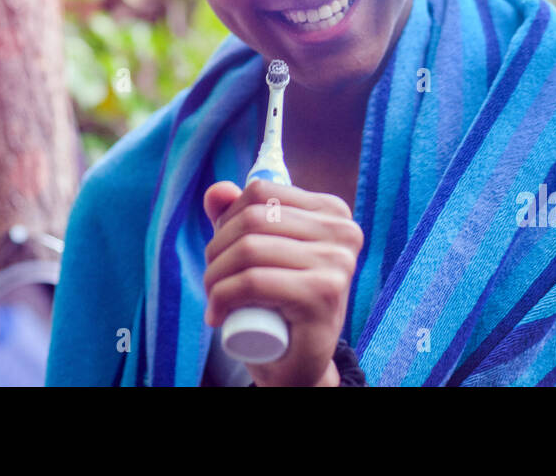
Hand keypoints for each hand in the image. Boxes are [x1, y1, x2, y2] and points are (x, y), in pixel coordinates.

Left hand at [203, 178, 362, 386]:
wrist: (298, 363)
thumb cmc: (278, 303)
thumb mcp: (258, 252)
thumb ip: (238, 216)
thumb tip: (216, 191)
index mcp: (332, 212)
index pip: (261, 192)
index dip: (227, 219)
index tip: (222, 252)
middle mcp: (343, 232)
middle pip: (253, 218)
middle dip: (217, 249)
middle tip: (212, 282)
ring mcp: (338, 262)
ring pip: (250, 249)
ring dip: (214, 276)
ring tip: (213, 299)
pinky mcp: (323, 294)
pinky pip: (254, 281)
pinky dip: (223, 295)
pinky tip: (216, 314)